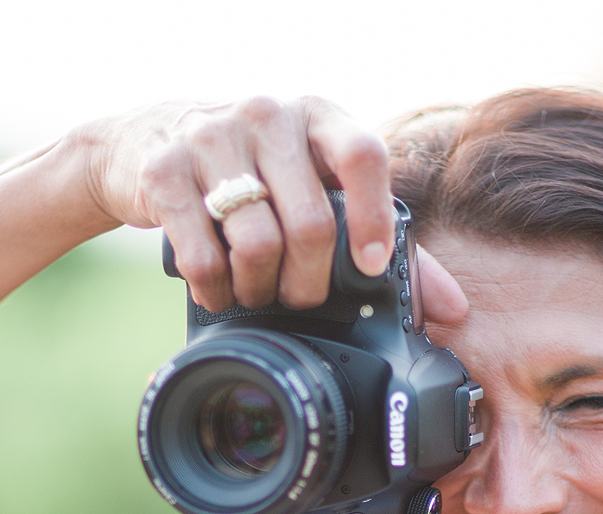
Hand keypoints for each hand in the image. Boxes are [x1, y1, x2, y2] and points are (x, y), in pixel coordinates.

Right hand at [81, 96, 465, 321]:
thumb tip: (452, 309)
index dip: (373, 219)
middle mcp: (269, 116)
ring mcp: (212, 138)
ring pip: (258, 243)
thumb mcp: (317, 184)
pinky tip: (219, 290)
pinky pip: (202, 254)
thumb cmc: (257, 170)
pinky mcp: (164, 170)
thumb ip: (384, 236)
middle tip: (300, 299)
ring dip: (260, 289)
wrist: (150, 138)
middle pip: (310, 222)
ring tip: (256, 293)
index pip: (363, 156)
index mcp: (319, 115)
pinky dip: (216, 289)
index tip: (368, 266)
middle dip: (309, 282)